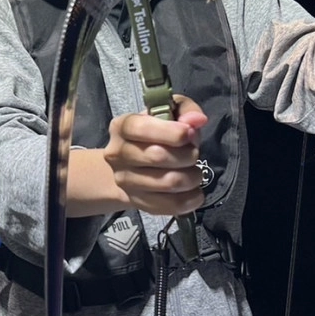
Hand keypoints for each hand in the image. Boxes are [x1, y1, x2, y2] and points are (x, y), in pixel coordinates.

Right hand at [102, 94, 207, 216]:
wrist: (131, 166)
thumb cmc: (154, 134)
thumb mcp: (168, 112)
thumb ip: (185, 110)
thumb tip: (197, 120)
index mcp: (122, 127)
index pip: (142, 129)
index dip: (172, 132)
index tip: (190, 133)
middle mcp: (117, 154)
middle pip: (158, 156)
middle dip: (187, 154)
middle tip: (194, 153)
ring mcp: (125, 181)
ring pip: (168, 183)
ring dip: (192, 177)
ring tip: (194, 171)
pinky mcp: (138, 202)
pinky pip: (171, 205)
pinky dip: (191, 199)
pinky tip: (195, 191)